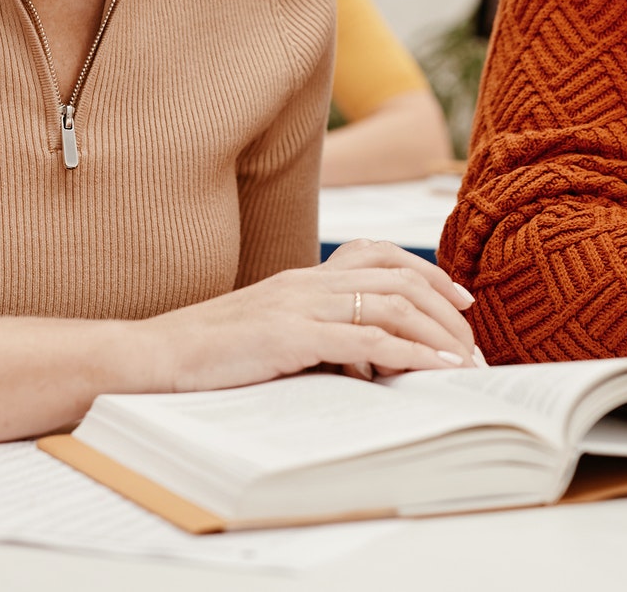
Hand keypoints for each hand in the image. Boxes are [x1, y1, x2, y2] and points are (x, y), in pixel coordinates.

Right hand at [137, 239, 479, 391]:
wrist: (153, 359)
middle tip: (473, 342)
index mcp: (303, 277)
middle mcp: (307, 281)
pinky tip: (432, 368)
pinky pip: (364, 337)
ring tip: (463, 362)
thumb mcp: (269, 336)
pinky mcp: (290, 335)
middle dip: (444, 309)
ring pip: (390, 303)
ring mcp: (299, 304)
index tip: (460, 303)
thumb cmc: (208, 356)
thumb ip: (313, 337)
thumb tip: (362, 361)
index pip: (380, 257)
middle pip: (397, 277)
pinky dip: (408, 352)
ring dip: (435, 333)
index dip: (428, 275)